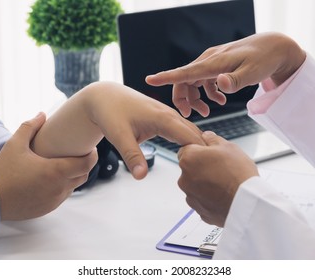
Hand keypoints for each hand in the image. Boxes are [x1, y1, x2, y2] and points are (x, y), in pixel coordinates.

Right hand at [0, 113, 97, 220]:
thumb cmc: (3, 172)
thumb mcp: (14, 145)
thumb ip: (30, 127)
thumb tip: (42, 114)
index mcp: (55, 171)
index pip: (87, 164)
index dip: (93, 155)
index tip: (90, 148)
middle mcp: (59, 188)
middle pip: (84, 175)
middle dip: (84, 164)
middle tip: (78, 153)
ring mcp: (55, 200)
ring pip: (74, 186)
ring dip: (73, 176)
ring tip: (64, 164)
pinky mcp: (48, 208)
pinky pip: (63, 196)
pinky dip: (62, 186)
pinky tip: (52, 178)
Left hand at [84, 82, 204, 178]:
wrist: (105, 97)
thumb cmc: (111, 113)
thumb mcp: (120, 137)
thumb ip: (133, 157)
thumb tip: (141, 177)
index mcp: (164, 118)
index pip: (192, 138)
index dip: (200, 155)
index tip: (205, 171)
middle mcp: (171, 114)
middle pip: (196, 135)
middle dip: (204, 153)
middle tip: (209, 175)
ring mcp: (170, 115)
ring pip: (192, 132)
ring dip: (199, 148)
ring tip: (206, 168)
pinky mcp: (166, 118)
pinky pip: (184, 131)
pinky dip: (191, 143)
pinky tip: (194, 157)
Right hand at [146, 32, 305, 117]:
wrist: (274, 48)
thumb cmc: (264, 59)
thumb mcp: (252, 73)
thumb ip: (235, 80)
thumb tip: (219, 83)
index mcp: (213, 63)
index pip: (185, 71)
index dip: (166, 77)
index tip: (150, 80)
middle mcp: (209, 61)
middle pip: (184, 80)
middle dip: (183, 99)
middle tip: (189, 116)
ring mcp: (213, 63)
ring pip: (193, 82)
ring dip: (196, 99)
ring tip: (208, 112)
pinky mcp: (218, 66)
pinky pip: (204, 81)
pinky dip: (208, 93)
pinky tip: (220, 100)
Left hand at [177, 131, 257, 226]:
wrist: (247, 202)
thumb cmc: (238, 173)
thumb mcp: (229, 147)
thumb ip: (212, 139)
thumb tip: (206, 136)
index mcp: (188, 159)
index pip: (186, 150)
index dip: (199, 151)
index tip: (211, 155)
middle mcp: (184, 178)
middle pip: (190, 169)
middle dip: (201, 168)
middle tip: (221, 169)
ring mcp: (190, 196)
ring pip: (195, 186)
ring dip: (205, 184)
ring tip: (224, 184)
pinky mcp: (199, 211)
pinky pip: (202, 201)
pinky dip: (210, 198)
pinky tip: (224, 196)